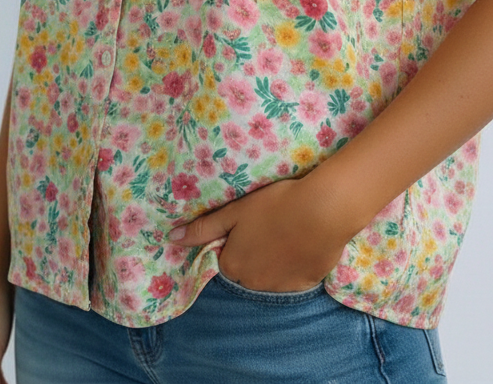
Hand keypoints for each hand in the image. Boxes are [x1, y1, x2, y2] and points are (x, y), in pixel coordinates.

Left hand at [169, 177, 349, 292]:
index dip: (237, 240)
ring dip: (275, 260)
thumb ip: (203, 228)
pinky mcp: (305, 285)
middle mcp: (252, 283)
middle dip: (254, 253)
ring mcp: (280, 287)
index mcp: (233, 264)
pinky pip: (294, 278)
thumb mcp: (235, 211)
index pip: (227, 258)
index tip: (250, 223)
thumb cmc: (274, 205)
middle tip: (270, 225)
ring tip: (289, 231)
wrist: (322, 210)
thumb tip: (170, 238)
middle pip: (248, 269)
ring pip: (270, 275)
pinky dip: (296, 264)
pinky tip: (303, 242)